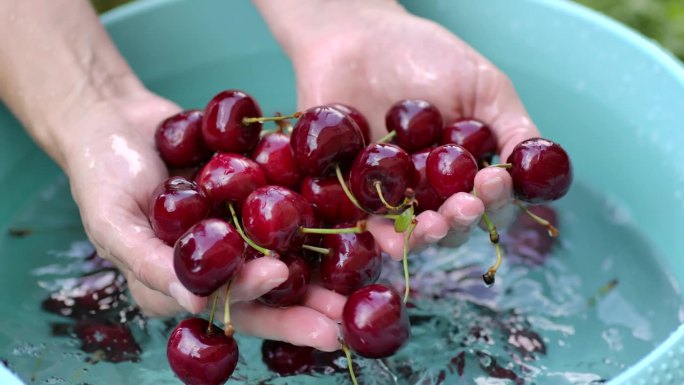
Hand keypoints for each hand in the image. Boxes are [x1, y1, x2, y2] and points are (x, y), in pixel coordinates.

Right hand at [59, 91, 341, 349]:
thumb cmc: (101, 175)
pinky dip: (319, 217)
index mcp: (179, 286)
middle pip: (267, 294)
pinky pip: (288, 213)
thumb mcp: (111, 221)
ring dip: (325, 270)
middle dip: (306, 308)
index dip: (254, 300)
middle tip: (344, 317)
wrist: (117, 120)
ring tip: (363, 274)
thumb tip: (195, 303)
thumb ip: (148, 263)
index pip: (223, 304)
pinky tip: (354, 222)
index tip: (280, 276)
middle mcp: (217, 267)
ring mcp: (239, 235)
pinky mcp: (254, 203)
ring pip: (288, 257)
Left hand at [287, 3, 539, 256]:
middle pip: (453, 224)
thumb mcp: (483, 85)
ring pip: (412, 232)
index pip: (490, 199)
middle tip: (464, 207)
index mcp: (468, 168)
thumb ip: (512, 128)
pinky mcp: (353, 192)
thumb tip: (531, 175)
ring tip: (433, 226)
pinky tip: (389, 236)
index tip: (493, 180)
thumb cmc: (426, 56)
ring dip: (426, 237)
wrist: (360, 38)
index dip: (496, 198)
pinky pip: (366, 223)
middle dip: (462, 221)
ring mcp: (394, 193)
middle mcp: (433, 188)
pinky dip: (379, 235)